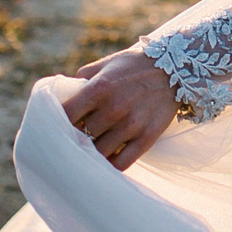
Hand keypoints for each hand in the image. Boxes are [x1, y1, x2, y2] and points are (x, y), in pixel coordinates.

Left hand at [58, 48, 181, 170]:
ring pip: (98, 153)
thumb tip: (62, 100)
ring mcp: (131, 125)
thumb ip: (81, 80)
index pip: (65, 114)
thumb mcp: (104, 65)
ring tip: (86, 153)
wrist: (176, 68)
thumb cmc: (134, 66)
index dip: (56, 123)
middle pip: (80, 136)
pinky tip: (105, 162)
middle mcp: (113, 108)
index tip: (55, 127)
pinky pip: (122, 163)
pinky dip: (110, 166)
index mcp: (99, 88)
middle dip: (73, 139)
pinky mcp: (147, 138)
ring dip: (90, 154)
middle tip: (70, 142)